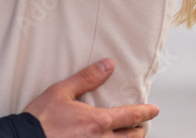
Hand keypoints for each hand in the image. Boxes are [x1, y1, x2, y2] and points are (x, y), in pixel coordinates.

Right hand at [24, 59, 156, 136]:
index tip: (154, 109)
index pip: (130, 116)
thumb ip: (87, 78)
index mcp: (97, 122)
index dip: (145, 112)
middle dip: (139, 131)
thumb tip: (108, 65)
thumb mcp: (62, 91)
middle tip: (141, 125)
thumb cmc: (41, 118)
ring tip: (128, 135)